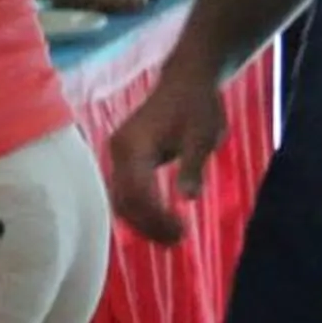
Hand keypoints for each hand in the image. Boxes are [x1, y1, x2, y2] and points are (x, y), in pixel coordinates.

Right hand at [107, 69, 227, 246]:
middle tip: (178, 241)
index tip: (182, 231)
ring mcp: (118, 156)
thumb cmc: (197, 106)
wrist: (186, 81)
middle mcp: (118, 152)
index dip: (156, 217)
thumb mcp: (202, 137)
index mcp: (133, 146)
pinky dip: (140, 210)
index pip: (137, 192)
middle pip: (124, 201)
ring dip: (143, 222)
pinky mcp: (124, 159)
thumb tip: (188, 199)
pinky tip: (160, 220)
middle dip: (148, 225)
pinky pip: (125, 192)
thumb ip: (193, 167)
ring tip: (171, 237)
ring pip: (121, 200)